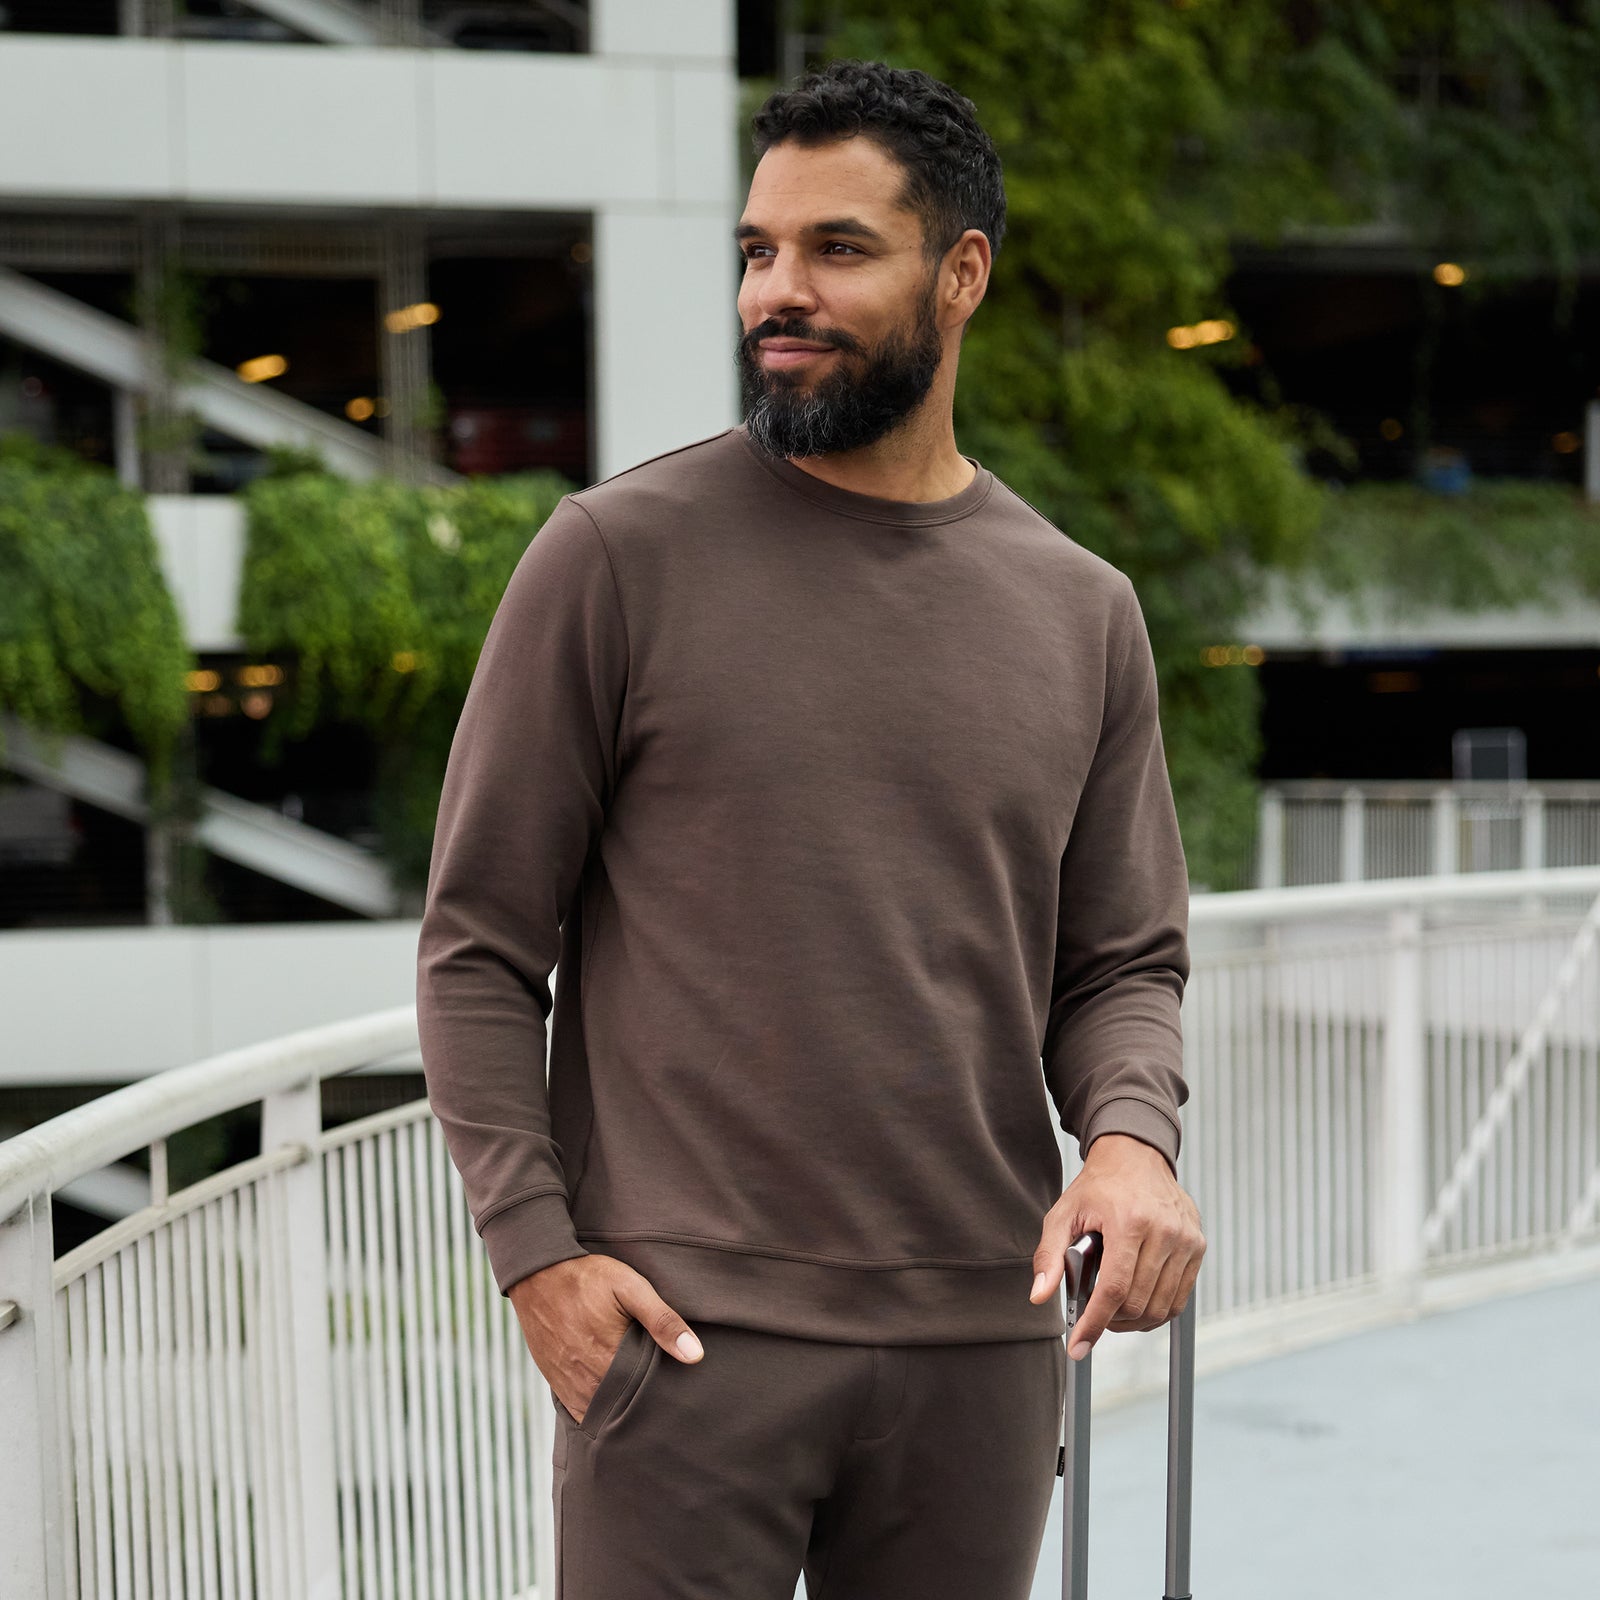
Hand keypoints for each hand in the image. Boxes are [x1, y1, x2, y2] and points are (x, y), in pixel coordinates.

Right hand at [507, 1253, 704, 1423]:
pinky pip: (579, 1411)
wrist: (537, 1273)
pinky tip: (612, 1403)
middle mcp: (587, 1379)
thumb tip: (695, 1355)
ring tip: (640, 1402)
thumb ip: (663, 1321)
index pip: (647, 1397)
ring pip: (601, 1414)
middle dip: (643, 1407)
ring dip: (620, 1411)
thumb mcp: (631, 1288)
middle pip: (625, 1409)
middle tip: (662, 1399)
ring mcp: (569, 1384)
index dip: (663, 1396)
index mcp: (610, 1359)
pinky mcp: (556, 1382)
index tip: (677, 1392)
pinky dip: (597, 1411)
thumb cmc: (588, 1277)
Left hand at [1028, 1133, 1204, 1360]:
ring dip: (1133, 1321)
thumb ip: (1048, 1255)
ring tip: (1112, 1312)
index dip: (1094, 1323)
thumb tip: (1039, 1295)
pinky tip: (1137, 1304)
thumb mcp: (1063, 1213)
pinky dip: (1156, 1310)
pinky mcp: (1198, 1246)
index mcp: (1129, 1221)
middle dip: (1110, 1322)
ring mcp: (1186, 1240)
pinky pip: (1179, 1298)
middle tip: (1092, 1317)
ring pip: (1161, 1307)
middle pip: (1138, 1303)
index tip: (1078, 1345)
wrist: (1135, 1157)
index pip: (1114, 1289)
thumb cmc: (1098, 1187)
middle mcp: (1164, 1231)